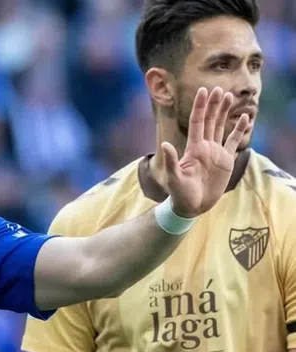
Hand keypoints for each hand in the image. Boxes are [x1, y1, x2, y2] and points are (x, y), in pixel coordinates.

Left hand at [161, 86, 250, 217]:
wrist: (192, 206)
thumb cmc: (179, 193)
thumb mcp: (174, 177)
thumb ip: (171, 161)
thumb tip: (165, 145)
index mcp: (193, 148)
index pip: (197, 122)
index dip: (200, 107)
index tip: (203, 91)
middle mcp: (205, 146)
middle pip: (210, 120)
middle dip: (214, 105)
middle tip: (219, 88)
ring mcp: (216, 152)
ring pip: (221, 127)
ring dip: (225, 112)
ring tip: (230, 96)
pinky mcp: (226, 160)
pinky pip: (234, 141)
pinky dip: (239, 130)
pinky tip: (244, 118)